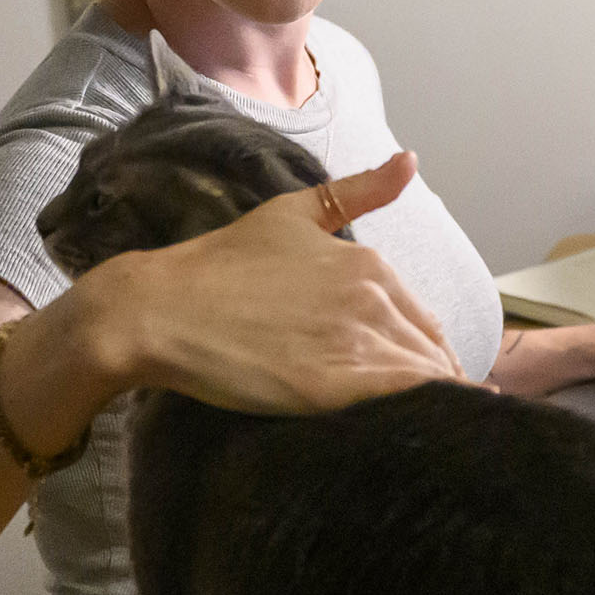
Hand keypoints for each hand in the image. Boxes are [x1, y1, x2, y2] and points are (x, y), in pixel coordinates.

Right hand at [87, 150, 460, 413]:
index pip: (425, 323)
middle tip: (426, 416)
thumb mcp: (292, 213)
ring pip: (423, 381)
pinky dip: (418, 416)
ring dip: (430, 406)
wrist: (160, 308)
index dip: (425, 355)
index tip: (417, 379)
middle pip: (429, 354)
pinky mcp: (331, 385)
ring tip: (423, 433)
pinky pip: (401, 402)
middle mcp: (371, 297)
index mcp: (368, 263)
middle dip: (434, 383)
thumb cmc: (220, 265)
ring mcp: (353, 341)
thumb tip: (411, 161)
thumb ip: (357, 192)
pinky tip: (414, 433)